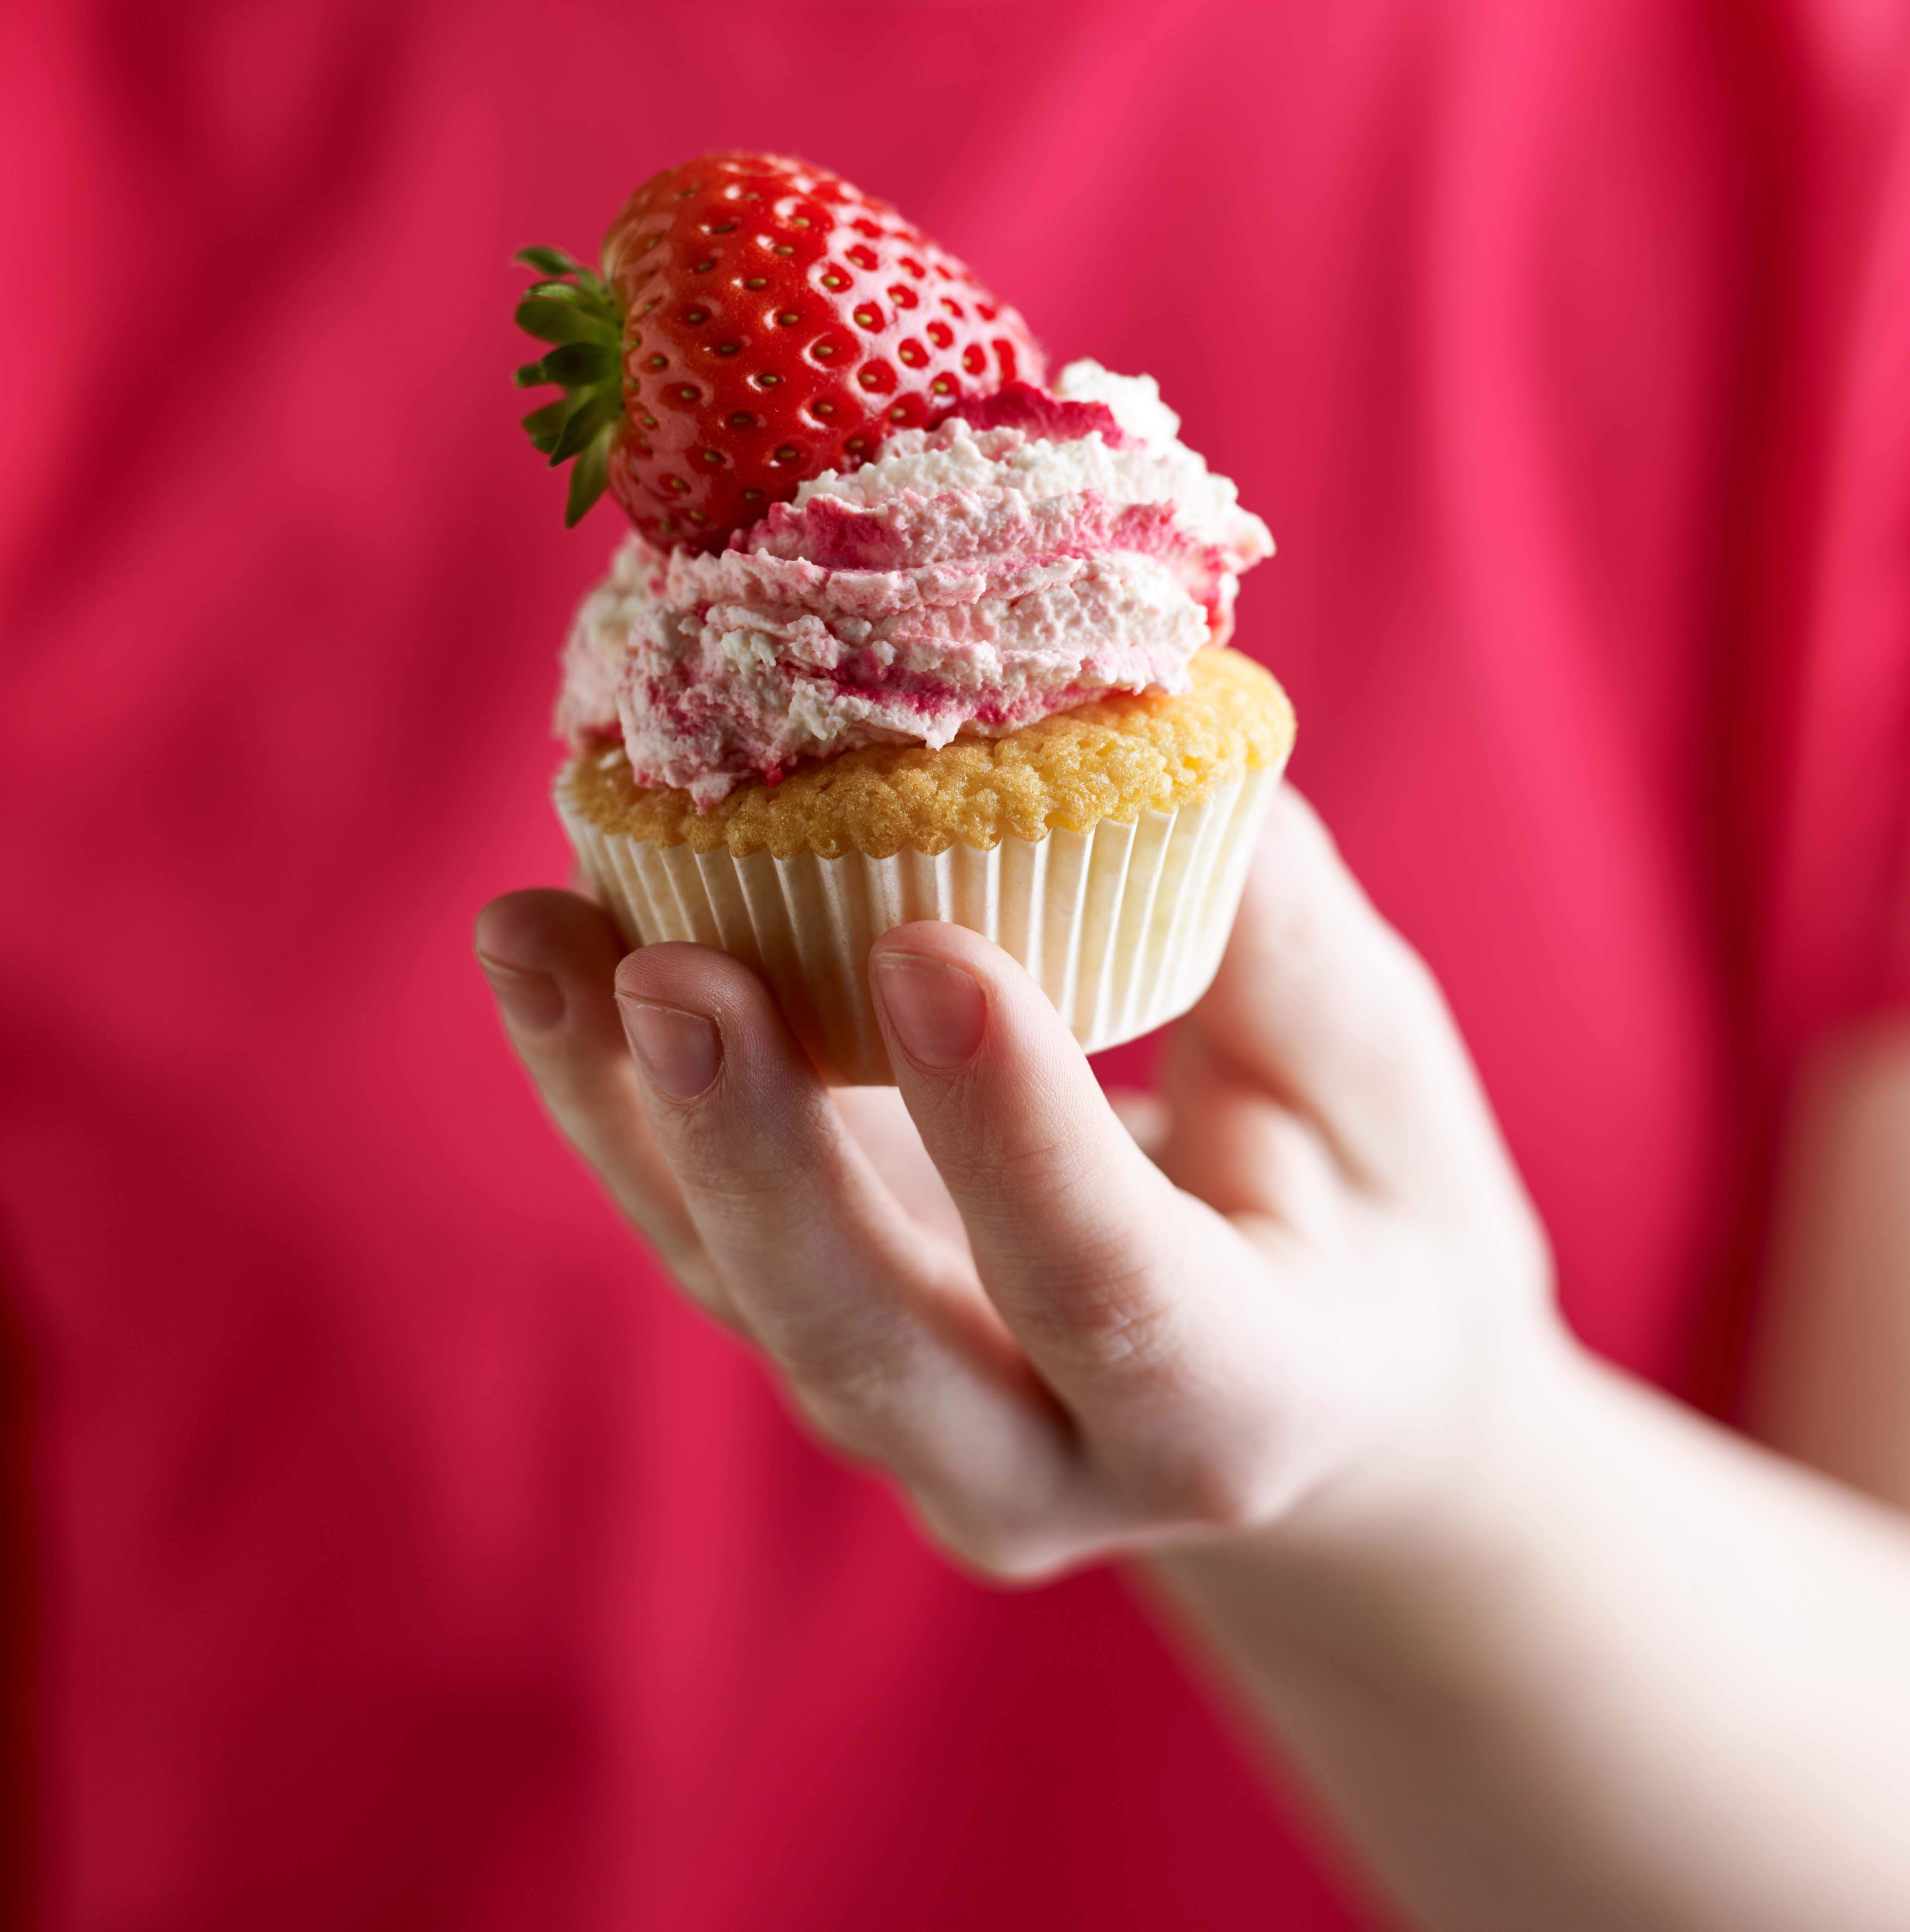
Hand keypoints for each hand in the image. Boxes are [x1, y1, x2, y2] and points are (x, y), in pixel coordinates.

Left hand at [475, 789, 1557, 1579]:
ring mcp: (910, 1424)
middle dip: (756, 1160)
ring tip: (533, 933)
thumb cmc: (1379, 1214)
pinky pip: (706, 1230)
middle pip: (868, 1347)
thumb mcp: (1393, 1095)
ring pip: (743, 1291)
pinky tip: (551, 948)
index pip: (1113, 1298)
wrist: (1318, 1379)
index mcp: (1240, 1414)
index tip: (929, 947)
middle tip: (666, 973)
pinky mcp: (825, 1336)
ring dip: (627, 1114)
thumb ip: (1290, 955)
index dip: (1016, 1135)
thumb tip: (1160, 749)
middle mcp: (1044, 1464)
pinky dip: (616, 1093)